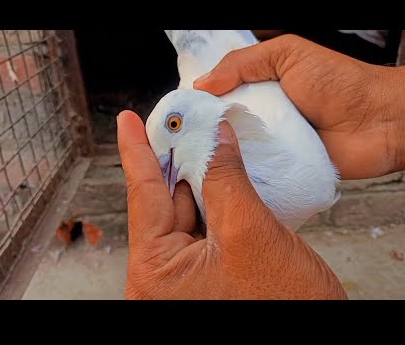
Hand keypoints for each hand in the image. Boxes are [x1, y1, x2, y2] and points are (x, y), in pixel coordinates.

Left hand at [117, 110, 346, 298]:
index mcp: (156, 272)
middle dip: (175, 158)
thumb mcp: (250, 231)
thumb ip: (226, 178)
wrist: (318, 331)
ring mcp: (183, 275)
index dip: (136, 151)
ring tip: (206, 140)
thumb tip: (216, 139)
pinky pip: (202, 224)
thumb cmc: (284, 305)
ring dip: (198, 175)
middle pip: (163, 201)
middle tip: (181, 121)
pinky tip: (220, 172)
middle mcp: (162, 275)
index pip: (142, 195)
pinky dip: (212, 196)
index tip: (128, 122)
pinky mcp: (206, 272)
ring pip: (185, 209)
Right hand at [194, 34, 404, 179]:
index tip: (178, 112)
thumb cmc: (339, 83)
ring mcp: (270, 143)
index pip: (220, 92)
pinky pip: (254, 171)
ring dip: (219, 153)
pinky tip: (221, 176)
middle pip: (223, 124)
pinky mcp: (281, 168)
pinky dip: (241, 173)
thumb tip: (202, 83)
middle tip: (180, 140)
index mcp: (260, 86)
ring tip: (194, 161)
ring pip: (235, 149)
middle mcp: (262, 114)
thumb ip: (244, 62)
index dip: (200, 100)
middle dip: (203, 130)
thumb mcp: (287, 54)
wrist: (378, 123)